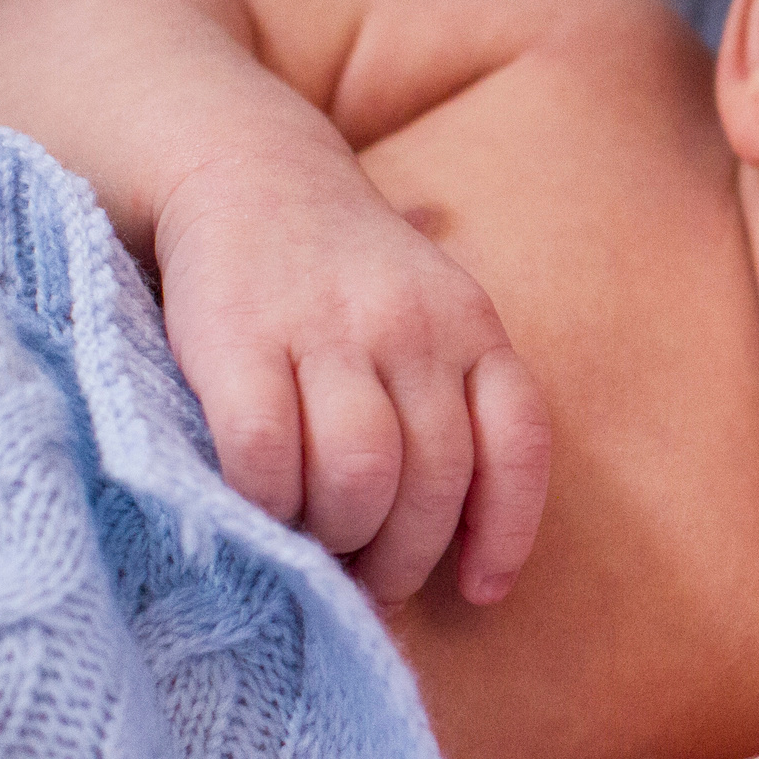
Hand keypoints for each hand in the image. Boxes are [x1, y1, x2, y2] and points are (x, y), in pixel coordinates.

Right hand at [154, 151, 550, 604]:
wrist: (247, 169)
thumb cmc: (344, 276)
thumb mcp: (429, 316)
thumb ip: (450, 404)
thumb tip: (458, 547)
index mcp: (472, 326)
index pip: (518, 443)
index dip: (507, 531)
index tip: (479, 588)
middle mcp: (414, 327)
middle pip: (436, 481)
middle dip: (403, 556)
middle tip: (369, 579)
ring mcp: (329, 329)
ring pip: (362, 477)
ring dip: (339, 535)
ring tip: (315, 542)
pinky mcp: (240, 337)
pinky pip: (265, 453)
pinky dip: (265, 502)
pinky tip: (259, 506)